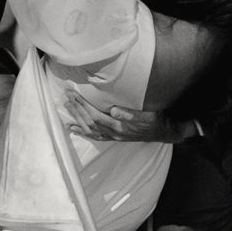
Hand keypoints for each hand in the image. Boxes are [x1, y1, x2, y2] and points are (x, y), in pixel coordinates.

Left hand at [65, 91, 182, 142]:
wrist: (165, 132)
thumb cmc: (157, 121)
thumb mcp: (148, 115)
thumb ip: (131, 114)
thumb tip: (114, 110)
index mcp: (120, 127)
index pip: (95, 115)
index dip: (82, 105)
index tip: (73, 94)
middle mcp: (114, 133)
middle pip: (89, 122)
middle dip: (76, 109)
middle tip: (66, 96)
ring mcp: (114, 136)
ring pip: (90, 130)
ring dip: (77, 118)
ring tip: (67, 108)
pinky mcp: (115, 137)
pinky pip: (95, 136)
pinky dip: (83, 132)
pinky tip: (74, 128)